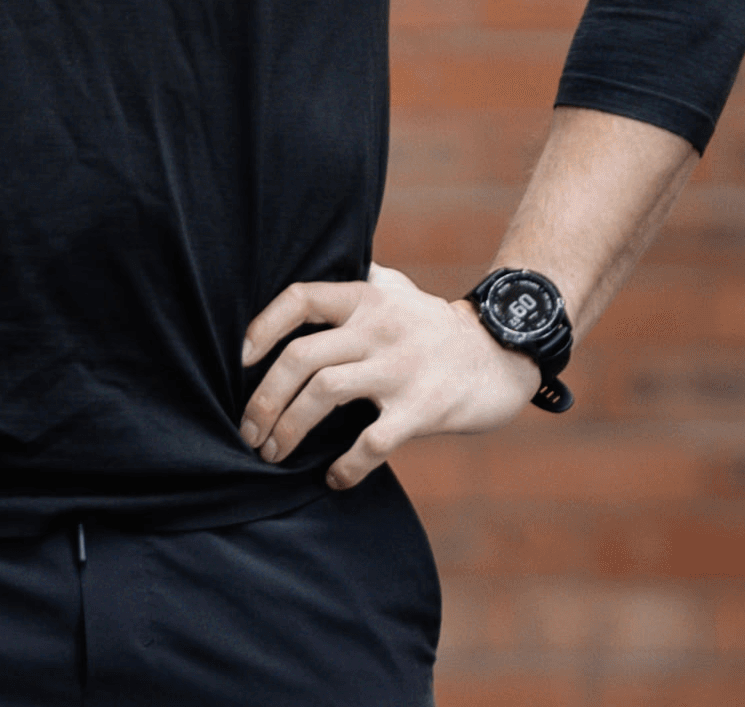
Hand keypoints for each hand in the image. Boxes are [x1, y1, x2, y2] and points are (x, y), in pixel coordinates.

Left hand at [239, 261, 541, 488]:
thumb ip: (358, 280)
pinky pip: (373, 441)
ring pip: (324, 393)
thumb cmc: (437, 325)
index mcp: (365, 299)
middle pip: (301, 357)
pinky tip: (333, 478)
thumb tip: (316, 266)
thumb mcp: (396, 289)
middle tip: (248, 430)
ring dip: (289, 428)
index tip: (240, 360)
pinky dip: (347, 464)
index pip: (300, 299)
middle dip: (264, 397)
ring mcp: (400, 369)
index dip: (262, 326)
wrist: (505, 354)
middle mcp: (377, 329)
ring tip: (273, 452)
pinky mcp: (424, 408)